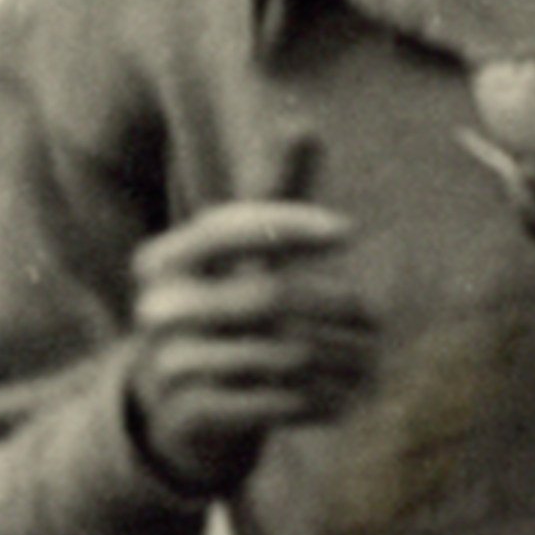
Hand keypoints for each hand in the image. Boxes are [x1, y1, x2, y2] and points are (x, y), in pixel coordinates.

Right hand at [123, 190, 376, 497]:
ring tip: (372, 360)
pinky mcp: (192, 414)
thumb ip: (273, 194)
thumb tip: (301, 120)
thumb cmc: (227, 311)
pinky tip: (347, 397)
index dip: (290, 224)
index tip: (349, 229)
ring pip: (283, 354)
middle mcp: (158, 310)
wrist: (178, 410)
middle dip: (339, 304)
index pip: (227, 227)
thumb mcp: (243, 256)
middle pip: (270, 295)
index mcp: (164, 261)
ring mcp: (169, 365)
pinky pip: (277, 402)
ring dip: (343, 358)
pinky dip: (324, 400)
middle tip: (377, 317)